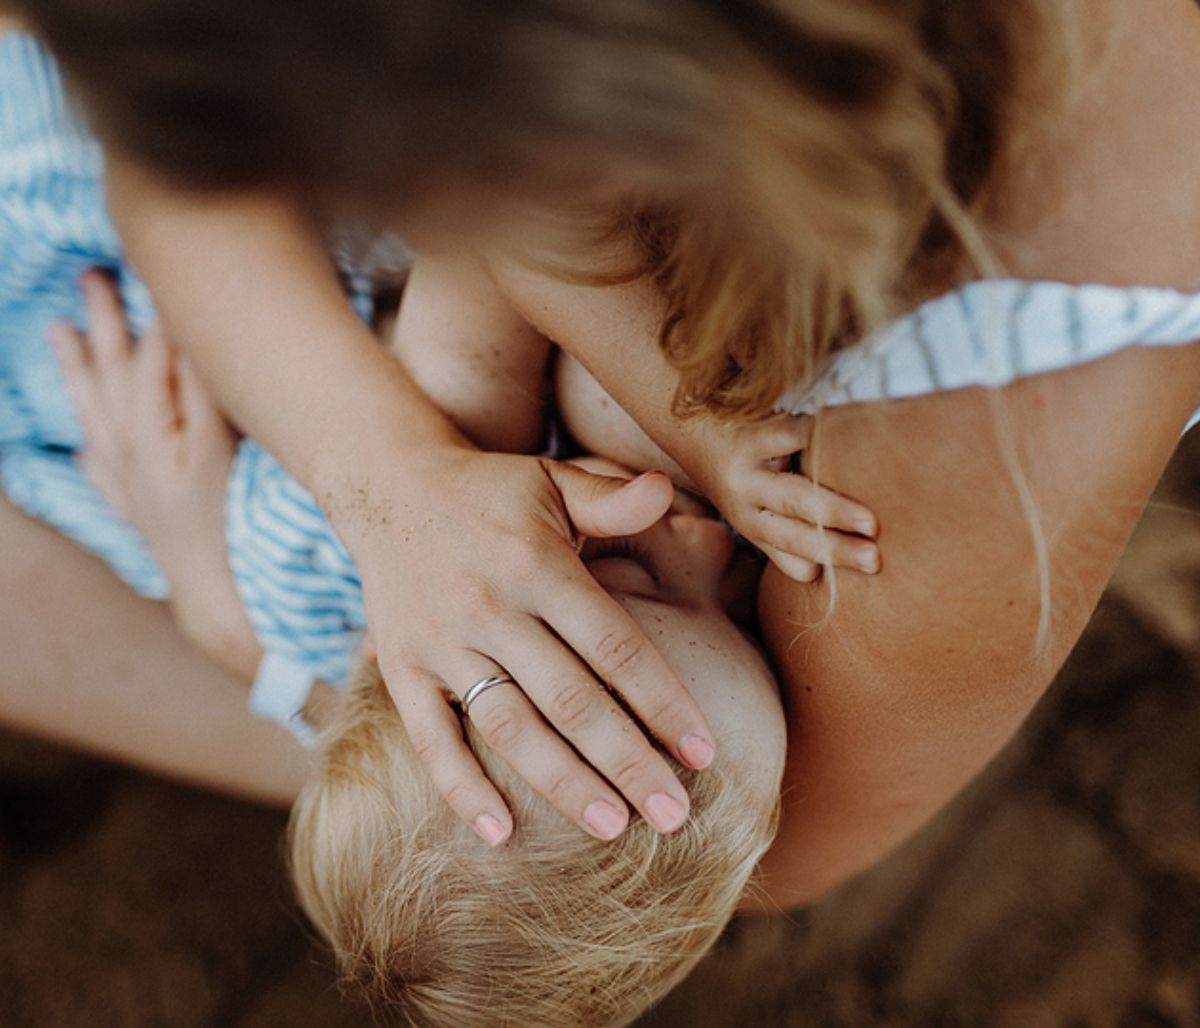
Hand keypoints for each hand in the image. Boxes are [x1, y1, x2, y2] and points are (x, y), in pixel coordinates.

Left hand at [49, 270, 256, 675]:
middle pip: (111, 375)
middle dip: (102, 326)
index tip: (152, 274)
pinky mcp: (137, 509)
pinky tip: (83, 440)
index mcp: (148, 429)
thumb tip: (186, 343)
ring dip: (77, 371)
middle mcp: (127, 451)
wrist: (217, 591)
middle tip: (91, 278)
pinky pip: (99, 467)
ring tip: (57, 332)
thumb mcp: (223, 447)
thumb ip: (200, 392)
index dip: (150, 315)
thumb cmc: (229, 517)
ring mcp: (128, 482)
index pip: (146, 357)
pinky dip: (89, 445)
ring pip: (94, 414)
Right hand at [334, 453, 715, 846]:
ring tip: (611, 828)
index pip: (614, 646)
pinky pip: (431, 738)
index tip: (703, 754)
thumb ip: (610, 497)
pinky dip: (461, 789)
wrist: (389, 486)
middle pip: (571, 700)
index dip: (662, 702)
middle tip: (675, 816)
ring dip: (561, 783)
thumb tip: (667, 488)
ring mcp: (442, 642)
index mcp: (538, 565)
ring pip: (509, 727)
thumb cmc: (491, 491)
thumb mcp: (551, 480)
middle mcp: (491, 607)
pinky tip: (502, 835)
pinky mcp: (402, 668)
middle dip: (627, 762)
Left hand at [696, 414, 879, 582]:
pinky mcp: (749, 435)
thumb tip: (838, 562)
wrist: (686, 425)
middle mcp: (745, 508)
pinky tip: (851, 441)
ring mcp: (746, 473)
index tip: (873, 570)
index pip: (795, 559)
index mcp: (754, 528)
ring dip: (833, 510)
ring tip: (870, 521)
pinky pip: (790, 437)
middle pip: (794, 536)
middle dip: (836, 550)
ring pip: (793, 496)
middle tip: (875, 561)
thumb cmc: (739, 470)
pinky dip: (821, 436)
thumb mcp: (752, 509)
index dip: (827, 564)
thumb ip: (790, 530)